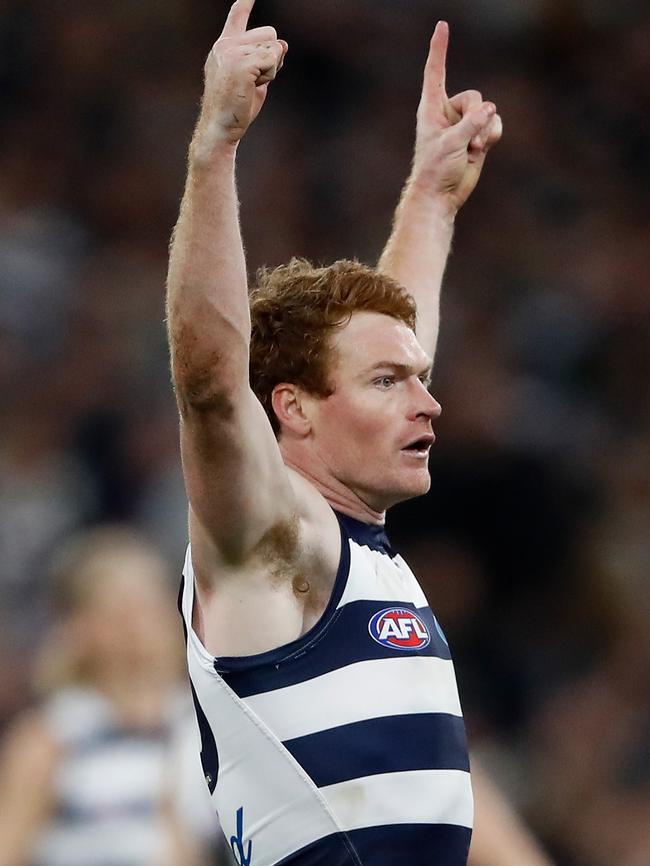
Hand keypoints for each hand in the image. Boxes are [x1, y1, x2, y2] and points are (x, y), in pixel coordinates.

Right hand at [193, 0, 287, 157]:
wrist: (220, 128)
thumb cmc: (236, 108)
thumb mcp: (253, 80)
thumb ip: (265, 60)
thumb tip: (283, 45)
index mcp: (225, 46)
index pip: (237, 16)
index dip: (245, 3)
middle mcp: (226, 44)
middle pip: (270, 34)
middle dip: (272, 57)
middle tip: (255, 79)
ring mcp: (232, 52)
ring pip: (273, 47)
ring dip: (271, 68)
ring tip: (252, 85)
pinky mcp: (241, 63)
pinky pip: (272, 60)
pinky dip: (270, 75)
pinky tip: (253, 87)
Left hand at [412, 22, 501, 213]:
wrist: (441, 195)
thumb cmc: (436, 170)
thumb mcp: (451, 143)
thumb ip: (471, 123)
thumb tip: (491, 109)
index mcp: (431, 108)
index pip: (435, 72)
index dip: (439, 49)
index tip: (442, 25)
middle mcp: (448, 112)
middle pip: (474, 96)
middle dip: (476, 117)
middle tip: (467, 141)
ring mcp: (464, 124)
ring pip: (487, 111)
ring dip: (484, 132)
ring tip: (471, 150)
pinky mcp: (477, 136)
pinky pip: (494, 123)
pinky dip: (492, 135)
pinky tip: (480, 151)